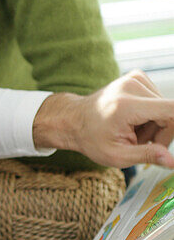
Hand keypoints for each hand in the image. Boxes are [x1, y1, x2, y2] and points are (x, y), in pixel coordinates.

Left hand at [33, 71, 173, 168]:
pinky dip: (151, 115)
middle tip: (140, 143)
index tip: (167, 141)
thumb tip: (172, 162)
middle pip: (170, 114)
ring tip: (132, 132)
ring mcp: (135, 78)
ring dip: (155, 125)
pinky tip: (134, 121)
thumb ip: (147, 156)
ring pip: (166, 109)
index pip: (171, 109)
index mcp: (127, 106)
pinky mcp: (138, 77)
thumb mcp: (117, 155)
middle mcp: (132, 86)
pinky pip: (158, 101)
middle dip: (162, 134)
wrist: (74, 119)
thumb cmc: (92, 139)